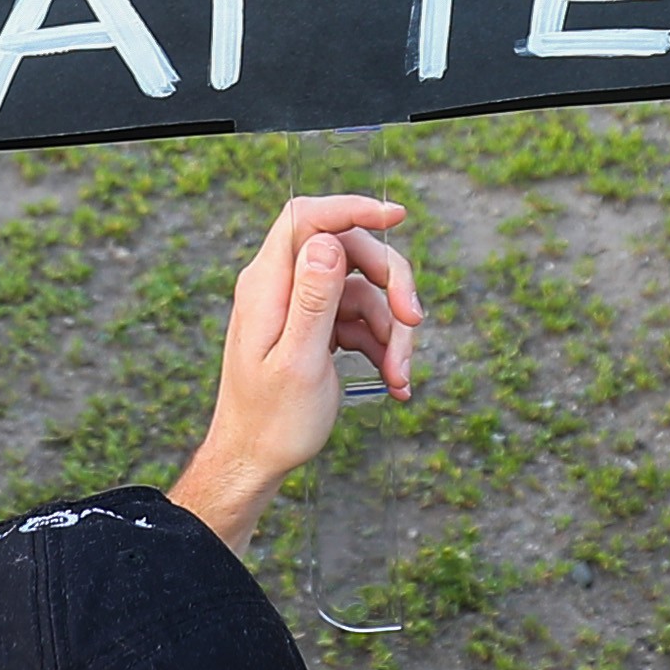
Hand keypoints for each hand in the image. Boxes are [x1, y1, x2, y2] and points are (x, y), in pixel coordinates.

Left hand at [171, 196, 418, 549]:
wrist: (254, 461)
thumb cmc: (272, 420)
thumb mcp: (299, 362)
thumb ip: (313, 299)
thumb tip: (328, 241)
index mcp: (267, 284)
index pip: (307, 217)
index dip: (352, 208)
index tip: (397, 216)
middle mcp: (281, 286)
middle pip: (349, 250)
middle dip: (390, 283)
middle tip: (415, 322)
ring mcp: (300, 306)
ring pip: (364, 290)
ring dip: (393, 331)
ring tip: (399, 376)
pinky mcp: (315, 328)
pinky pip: (361, 320)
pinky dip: (383, 346)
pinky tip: (394, 382)